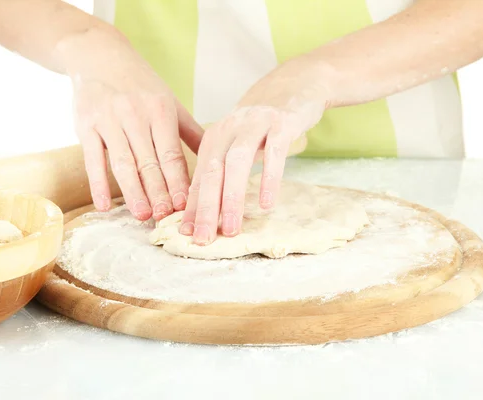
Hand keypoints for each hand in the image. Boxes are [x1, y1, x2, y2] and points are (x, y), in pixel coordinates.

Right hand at [67, 30, 202, 220]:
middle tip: (164, 217)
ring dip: (133, 192)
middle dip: (158, 192)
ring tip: (142, 215)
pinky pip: (92, 159)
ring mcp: (109, 120)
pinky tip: (102, 206)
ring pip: (123, 163)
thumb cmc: (140, 84)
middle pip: (148, 162)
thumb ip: (190, 132)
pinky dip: (97, 184)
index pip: (172, 154)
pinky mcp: (85, 125)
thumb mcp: (168, 102)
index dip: (178, 181)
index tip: (184, 205)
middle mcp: (135, 115)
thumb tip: (216, 158)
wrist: (100, 55)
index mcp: (161, 111)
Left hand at [180, 58, 329, 244]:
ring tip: (231, 228)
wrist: (296, 83)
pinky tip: (266, 203)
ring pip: (237, 163)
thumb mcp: (236, 141)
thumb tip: (204, 207)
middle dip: (205, 208)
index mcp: (214, 138)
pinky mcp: (281, 123)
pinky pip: (274, 153)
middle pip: (212, 172)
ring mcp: (255, 125)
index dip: (192, 206)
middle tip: (203, 238)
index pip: (199, 177)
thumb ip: (221, 168)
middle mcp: (230, 130)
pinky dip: (268, 179)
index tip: (186, 233)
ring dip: (231, 198)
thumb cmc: (262, 122)